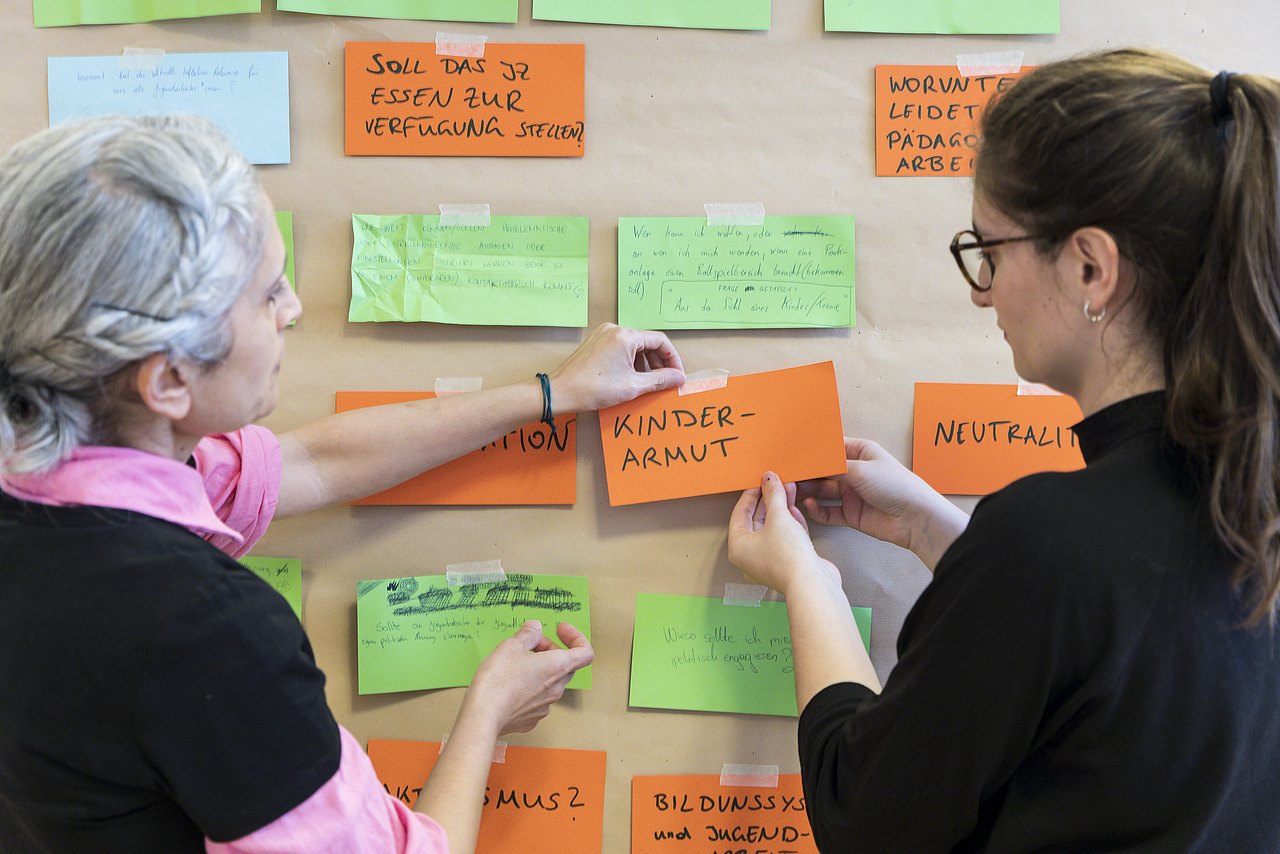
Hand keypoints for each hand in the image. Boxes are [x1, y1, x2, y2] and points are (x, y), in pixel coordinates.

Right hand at [463, 620, 593, 734]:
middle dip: (550, 651)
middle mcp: (556, 689)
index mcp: (558, 667)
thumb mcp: (511, 645)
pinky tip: (509, 684)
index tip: (559, 629)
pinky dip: (528, 687)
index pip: (585, 653)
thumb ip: (528, 633)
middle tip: (530, 644)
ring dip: (539, 669)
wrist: (483, 716)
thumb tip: (536, 628)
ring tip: (515, 663)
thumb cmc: (499, 680)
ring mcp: (544, 707)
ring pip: (550, 683)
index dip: (576, 637)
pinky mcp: (531, 719)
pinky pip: (536, 699)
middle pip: (565, 666)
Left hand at [549, 323, 684, 412]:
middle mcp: (614, 329)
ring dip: (645, 363)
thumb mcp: (633, 386)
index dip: (673, 359)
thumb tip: (679, 378)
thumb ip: (660, 380)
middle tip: (665, 381)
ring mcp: (603, 334)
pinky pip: (621, 348)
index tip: (677, 375)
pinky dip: (630, 361)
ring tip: (648, 382)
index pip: (660, 341)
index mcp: (625, 336)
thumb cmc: (593, 388)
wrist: (560, 392)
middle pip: (647, 342)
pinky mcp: (596, 342)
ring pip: (634, 346)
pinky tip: (631, 377)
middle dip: (659, 362)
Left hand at [727, 471, 840, 593]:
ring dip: (781, 509)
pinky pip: (785, 537)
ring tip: (789, 489)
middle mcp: (751, 556)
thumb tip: (769, 479)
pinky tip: (795, 509)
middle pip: (757, 520)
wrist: (812, 584)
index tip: (760, 481)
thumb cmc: (787, 557)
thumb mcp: (778, 518)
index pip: (740, 514)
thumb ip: (773, 495)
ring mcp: (770, 560)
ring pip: (773, 528)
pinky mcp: (788, 562)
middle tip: (776, 483)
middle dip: (769, 500)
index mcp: (738, 547)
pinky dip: (790, 523)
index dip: (751, 494)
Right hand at [796, 438, 967, 569]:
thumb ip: (833, 466)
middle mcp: (855, 472)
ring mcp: (852, 494)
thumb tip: (810, 460)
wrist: (916, 518)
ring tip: (790, 490)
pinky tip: (809, 505)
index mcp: (861, 453)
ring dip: (808, 490)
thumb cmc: (895, 485)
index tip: (792, 453)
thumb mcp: (861, 468)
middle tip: (785, 474)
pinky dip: (817, 510)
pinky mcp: (851, 514)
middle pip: (824, 471)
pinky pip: (829, 511)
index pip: (831, 448)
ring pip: (823, 491)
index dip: (812, 452)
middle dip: (806, 472)